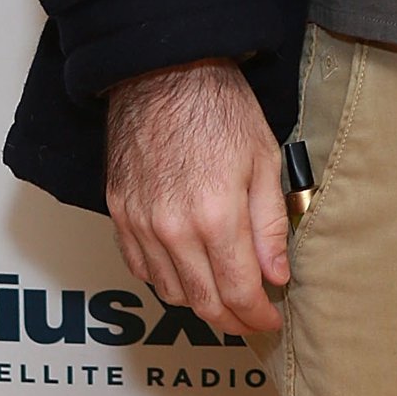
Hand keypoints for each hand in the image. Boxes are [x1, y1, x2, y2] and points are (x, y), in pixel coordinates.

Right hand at [105, 58, 289, 335]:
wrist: (165, 75)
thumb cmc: (220, 110)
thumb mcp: (265, 161)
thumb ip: (270, 226)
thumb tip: (277, 275)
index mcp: (215, 218)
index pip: (239, 291)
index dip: (258, 315)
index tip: (272, 319)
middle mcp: (172, 231)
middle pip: (203, 301)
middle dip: (232, 320)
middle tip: (252, 320)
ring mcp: (140, 225)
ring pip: (170, 291)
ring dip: (200, 303)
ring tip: (226, 297)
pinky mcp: (119, 215)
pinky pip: (141, 268)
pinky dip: (166, 280)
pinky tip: (188, 273)